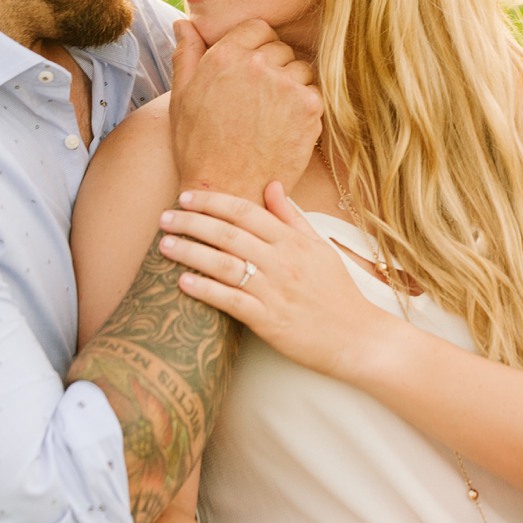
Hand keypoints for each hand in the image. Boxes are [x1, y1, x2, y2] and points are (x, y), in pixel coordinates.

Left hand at [158, 182, 391, 380]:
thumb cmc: (337, 293)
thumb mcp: (320, 247)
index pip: (246, 212)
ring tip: (165, 245)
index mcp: (293, 242)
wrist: (357, 338)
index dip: (213, 202)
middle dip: (192, 223)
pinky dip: (205, 291)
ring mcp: (275, 292)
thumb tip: (272, 185)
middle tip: (165, 218)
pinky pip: (231, 301)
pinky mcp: (269, 322)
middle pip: (229, 234)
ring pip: (224, 264)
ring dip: (190, 253)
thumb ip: (293, 217)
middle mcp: (282, 262)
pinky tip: (183, 283)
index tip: (186, 197)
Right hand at [169, 21, 320, 201]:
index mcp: (225, 55)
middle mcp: (258, 65)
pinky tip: (285, 127)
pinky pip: (315, 93)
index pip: (258, 28)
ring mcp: (286, 85)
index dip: (257, 46)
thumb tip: (184, 23)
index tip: (253, 70)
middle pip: (281, 48)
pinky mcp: (309, 108)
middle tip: (261, 99)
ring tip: (273, 113)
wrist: (225, 190)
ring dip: (293, 85)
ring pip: (301, 68)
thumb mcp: (182, 96)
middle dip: (275, 67)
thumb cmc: (198, 146)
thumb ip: (187, 54)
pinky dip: (305, 107)